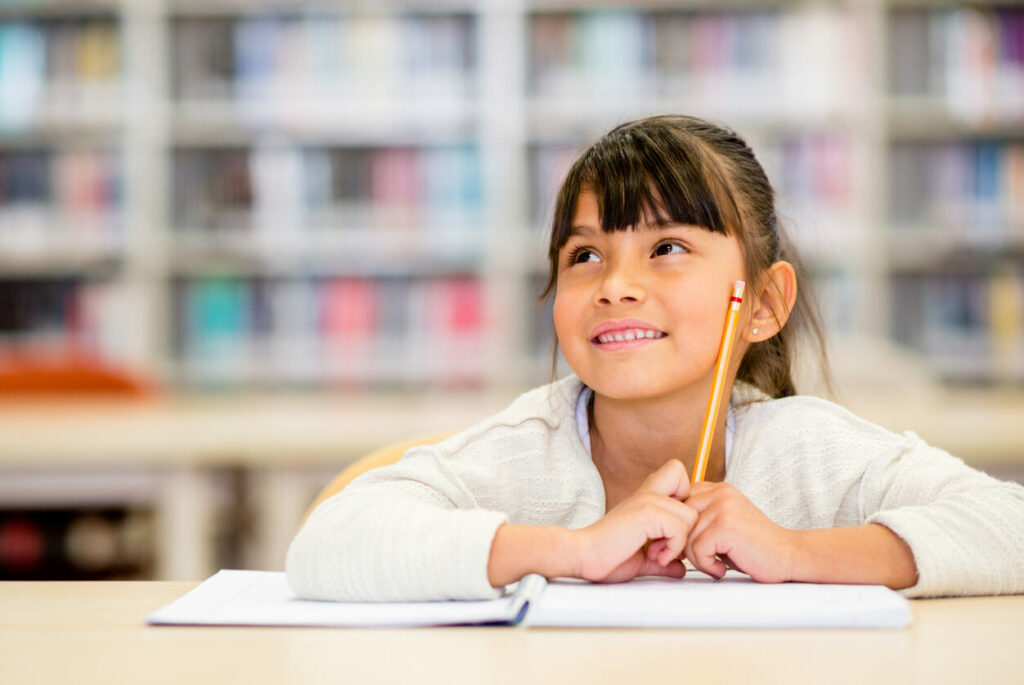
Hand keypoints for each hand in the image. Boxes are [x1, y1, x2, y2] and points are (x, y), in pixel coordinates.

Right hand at [571, 460, 696, 582]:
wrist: (583, 556)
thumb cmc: (606, 556)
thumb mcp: (642, 558)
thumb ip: (663, 559)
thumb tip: (679, 568)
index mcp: (646, 497)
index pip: (679, 474)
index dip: (685, 498)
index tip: (671, 526)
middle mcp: (648, 493)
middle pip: (693, 496)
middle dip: (687, 527)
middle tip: (667, 544)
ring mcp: (648, 501)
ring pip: (691, 515)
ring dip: (679, 541)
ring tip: (657, 552)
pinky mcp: (647, 513)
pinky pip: (680, 529)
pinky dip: (672, 549)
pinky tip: (654, 555)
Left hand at [683, 481, 795, 582]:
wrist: (788, 555)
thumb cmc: (754, 545)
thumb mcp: (726, 522)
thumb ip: (702, 517)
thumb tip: (667, 528)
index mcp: (718, 489)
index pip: (679, 502)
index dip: (679, 526)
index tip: (686, 546)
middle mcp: (719, 493)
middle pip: (678, 519)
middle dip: (683, 544)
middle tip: (700, 559)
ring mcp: (722, 507)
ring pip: (685, 536)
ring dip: (697, 558)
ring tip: (715, 563)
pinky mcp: (725, 526)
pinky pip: (696, 549)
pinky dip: (706, 565)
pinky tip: (721, 568)